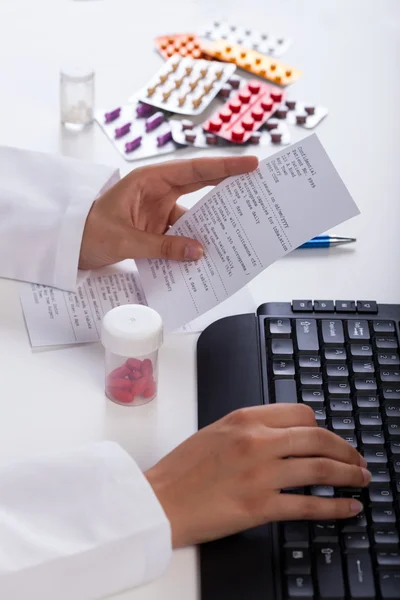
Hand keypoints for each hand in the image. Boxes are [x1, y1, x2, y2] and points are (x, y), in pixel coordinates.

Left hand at [79, 155, 257, 268]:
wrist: (69, 247)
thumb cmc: (87, 232)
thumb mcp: (124, 240)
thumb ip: (162, 247)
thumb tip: (199, 252)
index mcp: (148, 180)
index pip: (193, 170)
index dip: (224, 167)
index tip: (250, 164)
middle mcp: (157, 192)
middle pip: (200, 186)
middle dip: (228, 187)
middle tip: (258, 188)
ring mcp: (158, 212)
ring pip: (193, 216)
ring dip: (210, 227)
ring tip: (237, 233)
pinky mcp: (157, 230)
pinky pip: (182, 236)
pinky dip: (193, 246)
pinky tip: (206, 256)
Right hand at [145, 404, 369, 547]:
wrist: (160, 500)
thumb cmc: (182, 469)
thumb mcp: (217, 432)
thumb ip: (251, 429)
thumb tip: (284, 435)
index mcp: (245, 418)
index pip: (301, 413)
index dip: (322, 427)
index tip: (330, 438)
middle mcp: (257, 441)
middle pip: (318, 438)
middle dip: (345, 450)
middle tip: (357, 460)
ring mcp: (260, 473)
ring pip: (320, 468)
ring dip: (349, 475)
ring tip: (360, 480)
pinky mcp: (260, 506)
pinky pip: (308, 505)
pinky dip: (335, 507)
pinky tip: (348, 507)